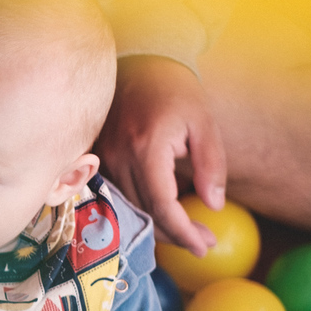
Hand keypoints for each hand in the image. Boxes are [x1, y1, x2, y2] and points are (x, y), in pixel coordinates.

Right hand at [96, 55, 226, 255]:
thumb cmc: (175, 92)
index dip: (183, 231)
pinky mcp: (98, 159)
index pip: (161, 204)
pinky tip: (159, 213)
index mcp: (146, 149)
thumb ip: (210, 165)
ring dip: (156, 225)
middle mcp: (119, 158)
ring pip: (128, 207)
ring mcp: (104, 159)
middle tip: (202, 244)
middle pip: (143, 212)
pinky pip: (117, 195)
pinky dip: (139, 209)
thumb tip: (212, 205)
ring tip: (186, 232)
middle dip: (174, 234)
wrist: (138, 64)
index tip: (204, 246)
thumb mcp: (204, 124)